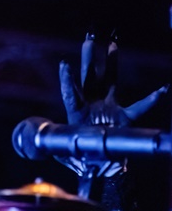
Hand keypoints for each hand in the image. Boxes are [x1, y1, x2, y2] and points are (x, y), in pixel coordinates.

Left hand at [59, 32, 167, 188]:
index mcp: (76, 115)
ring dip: (111, 63)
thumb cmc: (82, 161)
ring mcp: (108, 109)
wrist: (99, 169)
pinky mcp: (124, 117)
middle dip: (88, 60)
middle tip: (87, 41)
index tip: (64, 64)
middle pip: (89, 79)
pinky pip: (139, 107)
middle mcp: (92, 107)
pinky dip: (152, 99)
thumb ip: (60, 149)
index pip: (70, 94)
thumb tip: (50, 141)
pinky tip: (163, 90)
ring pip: (110, 82)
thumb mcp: (66, 154)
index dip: (67, 80)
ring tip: (111, 44)